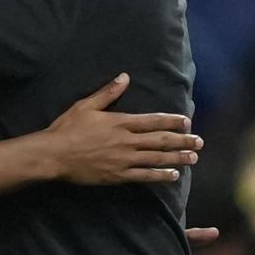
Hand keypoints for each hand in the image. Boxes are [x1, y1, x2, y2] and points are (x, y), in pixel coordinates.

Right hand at [46, 74, 201, 184]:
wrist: (54, 155)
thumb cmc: (67, 129)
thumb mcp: (86, 105)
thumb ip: (108, 93)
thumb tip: (125, 78)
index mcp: (120, 122)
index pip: (153, 120)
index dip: (172, 121)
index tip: (187, 122)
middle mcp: (126, 141)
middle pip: (160, 140)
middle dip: (182, 141)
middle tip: (199, 142)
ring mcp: (124, 159)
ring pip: (157, 158)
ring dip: (177, 158)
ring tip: (193, 158)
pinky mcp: (118, 175)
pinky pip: (144, 176)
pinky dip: (160, 175)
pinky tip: (173, 176)